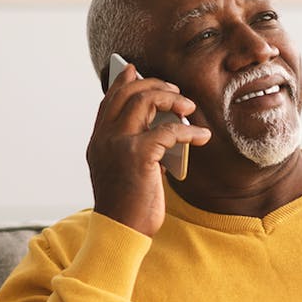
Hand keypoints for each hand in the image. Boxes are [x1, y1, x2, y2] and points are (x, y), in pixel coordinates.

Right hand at [86, 62, 210, 236]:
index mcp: (98, 142)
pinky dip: (189, 131)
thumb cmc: (128, 208)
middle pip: (128, 93)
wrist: (121, 231)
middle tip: (176, 93)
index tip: (136, 70)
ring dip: (171, 99)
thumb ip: (136, 151)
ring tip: (188, 107)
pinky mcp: (138, 154)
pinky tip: (202, 137)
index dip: (123, 82)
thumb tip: (161, 135)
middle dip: (155, 86)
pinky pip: (169, 131)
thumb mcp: (126, 174)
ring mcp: (118, 144)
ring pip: (145, 101)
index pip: (109, 101)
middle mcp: (104, 138)